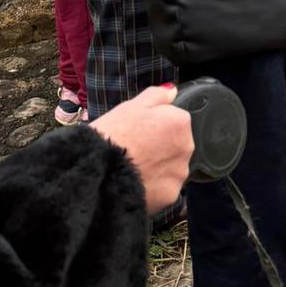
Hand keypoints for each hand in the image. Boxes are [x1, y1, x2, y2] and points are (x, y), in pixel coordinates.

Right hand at [93, 86, 192, 212]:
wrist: (98, 172)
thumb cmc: (112, 135)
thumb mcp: (131, 106)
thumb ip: (157, 96)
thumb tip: (172, 91)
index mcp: (180, 121)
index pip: (174, 122)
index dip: (154, 127)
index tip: (138, 133)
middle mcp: (187, 147)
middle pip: (176, 146)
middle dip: (160, 149)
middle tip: (134, 151)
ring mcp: (180, 173)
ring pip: (171, 169)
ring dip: (158, 169)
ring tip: (133, 170)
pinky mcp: (171, 195)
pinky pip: (164, 189)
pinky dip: (153, 188)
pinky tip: (135, 185)